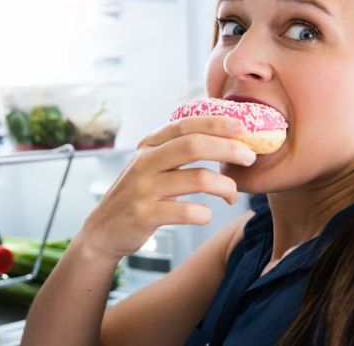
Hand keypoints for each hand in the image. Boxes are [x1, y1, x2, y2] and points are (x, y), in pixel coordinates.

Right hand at [74, 115, 256, 262]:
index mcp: (149, 145)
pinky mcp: (144, 215)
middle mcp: (145, 162)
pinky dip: (203, 213)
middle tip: (250, 157)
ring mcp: (143, 188)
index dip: (217, 123)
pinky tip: (206, 214)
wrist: (103, 231)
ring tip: (232, 195)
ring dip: (224, 186)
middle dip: (228, 148)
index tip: (243, 127)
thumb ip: (177, 150)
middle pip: (193, 145)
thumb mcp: (150, 165)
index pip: (186, 125)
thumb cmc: (138, 196)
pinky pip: (185, 211)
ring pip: (196, 178)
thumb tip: (225, 139)